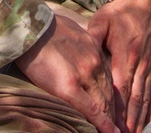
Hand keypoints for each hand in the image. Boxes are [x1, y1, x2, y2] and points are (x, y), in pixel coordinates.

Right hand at [15, 13, 118, 132]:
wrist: (29, 26)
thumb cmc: (44, 28)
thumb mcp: (73, 31)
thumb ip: (83, 46)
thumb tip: (80, 56)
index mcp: (95, 51)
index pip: (109, 81)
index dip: (113, 99)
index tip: (116, 111)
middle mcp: (94, 63)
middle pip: (109, 95)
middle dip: (115, 113)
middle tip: (121, 128)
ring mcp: (84, 75)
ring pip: (103, 103)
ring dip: (111, 120)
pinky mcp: (69, 86)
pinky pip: (91, 110)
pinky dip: (103, 124)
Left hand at [88, 0, 150, 132]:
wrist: (143, 2)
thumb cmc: (118, 13)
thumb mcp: (101, 21)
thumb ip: (92, 39)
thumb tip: (82, 54)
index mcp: (126, 54)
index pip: (121, 88)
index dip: (117, 109)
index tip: (111, 125)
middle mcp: (141, 64)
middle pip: (134, 99)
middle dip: (128, 122)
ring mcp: (150, 68)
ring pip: (145, 100)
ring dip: (140, 120)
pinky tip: (150, 125)